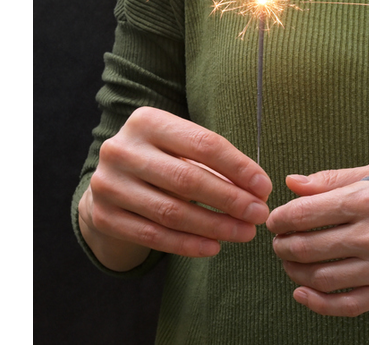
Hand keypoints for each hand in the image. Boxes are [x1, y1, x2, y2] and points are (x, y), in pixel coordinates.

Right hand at [78, 107, 271, 270]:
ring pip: (172, 212)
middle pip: (188, 179)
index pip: (204, 144)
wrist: (111, 184)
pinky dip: (188, 245)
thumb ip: (217, 165)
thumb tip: (258, 192)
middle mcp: (121, 149)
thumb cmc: (163, 162)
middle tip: (259, 214)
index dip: (239, 167)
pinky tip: (214, 247)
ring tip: (244, 233)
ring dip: (215, 226)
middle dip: (231, 200)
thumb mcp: (184, 150)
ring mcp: (108, 184)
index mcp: (146, 121)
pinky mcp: (104, 216)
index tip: (265, 188)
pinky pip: (154, 236)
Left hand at [266, 163, 368, 316]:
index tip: (275, 221)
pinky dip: (317, 304)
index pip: (305, 214)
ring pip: (321, 278)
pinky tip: (301, 293)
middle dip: (283, 246)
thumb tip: (291, 183)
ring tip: (290, 263)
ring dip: (294, 272)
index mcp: (364, 201)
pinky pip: (345, 305)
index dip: (280, 219)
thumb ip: (330, 179)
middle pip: (308, 248)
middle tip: (280, 243)